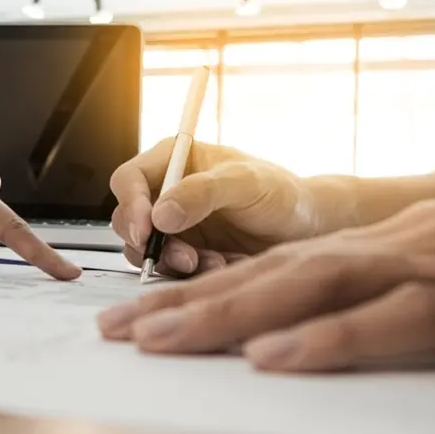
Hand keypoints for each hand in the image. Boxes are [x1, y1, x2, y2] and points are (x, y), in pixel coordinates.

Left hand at [97, 199, 434, 373]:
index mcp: (375, 246)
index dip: (200, 293)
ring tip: (165, 341)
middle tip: (119, 332)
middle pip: (270, 272)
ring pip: (312, 285)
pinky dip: (330, 339)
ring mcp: (428, 268)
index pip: (270, 268)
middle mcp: (388, 248)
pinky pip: (392, 321)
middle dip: (189, 303)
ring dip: (231, 315)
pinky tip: (273, 360)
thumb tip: (299, 337)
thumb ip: (372, 302)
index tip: (139, 320)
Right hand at [109, 139, 345, 276]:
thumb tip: (161, 213)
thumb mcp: (245, 183)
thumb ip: (202, 192)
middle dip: (151, 242)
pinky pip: (167, 268)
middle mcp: (166, 191)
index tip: (148, 229)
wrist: (305, 229)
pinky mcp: (183, 251)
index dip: (132, 205)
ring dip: (171, 261)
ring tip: (210, 263)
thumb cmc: (281, 193)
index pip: (129, 180)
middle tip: (183, 257)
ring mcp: (173, 224)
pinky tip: (218, 267)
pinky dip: (188, 274)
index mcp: (174, 160)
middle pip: (128, 218)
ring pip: (144, 248)